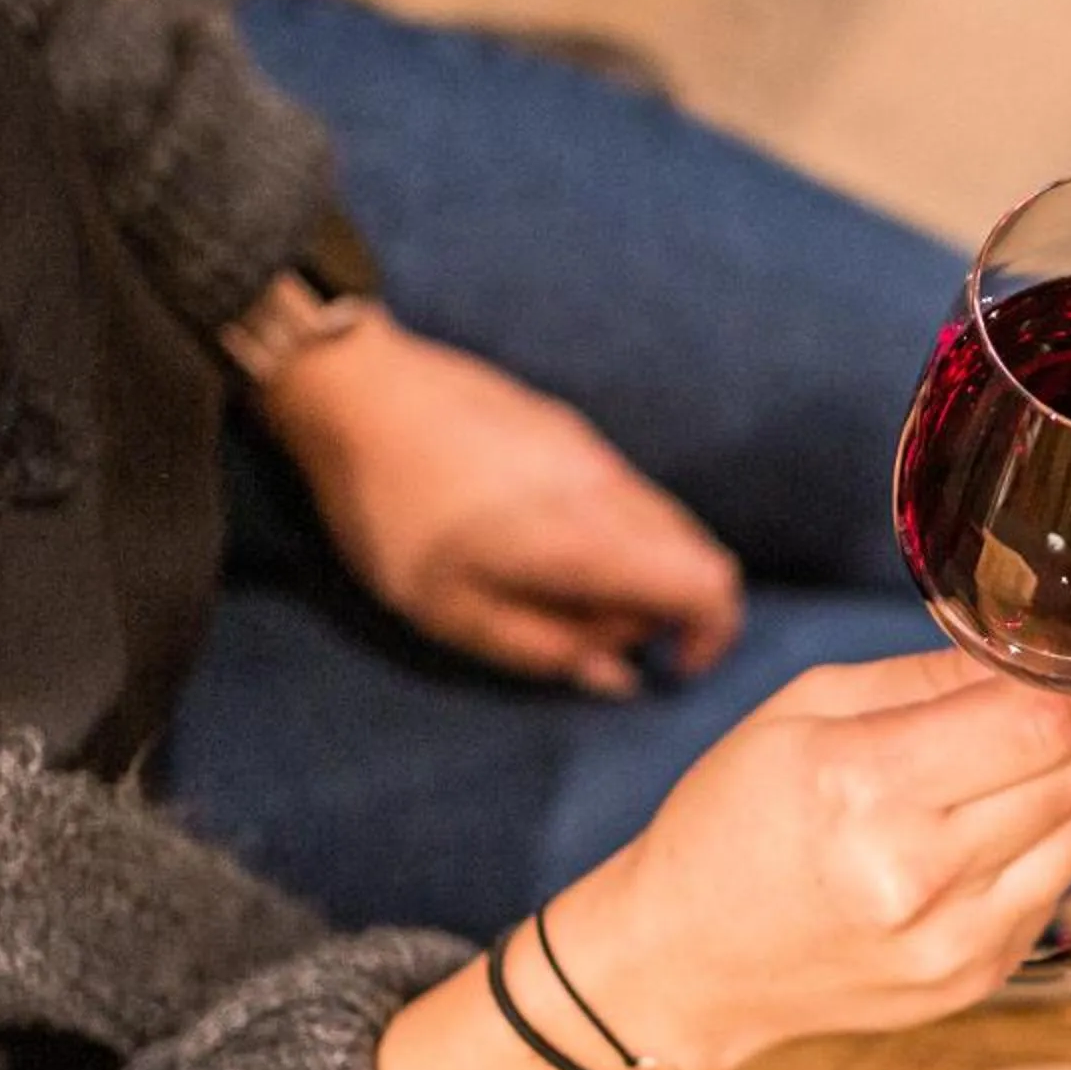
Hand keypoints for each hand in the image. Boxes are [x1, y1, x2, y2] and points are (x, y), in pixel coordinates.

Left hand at [259, 306, 742, 692]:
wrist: (357, 391)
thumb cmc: (392, 510)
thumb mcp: (448, 610)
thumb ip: (542, 651)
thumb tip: (617, 678)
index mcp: (588, 539)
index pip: (710, 584)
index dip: (713, 636)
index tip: (673, 666)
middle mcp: (610, 489)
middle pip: (695, 555)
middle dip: (663, 612)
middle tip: (583, 637)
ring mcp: (593, 452)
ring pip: (660, 524)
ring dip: (633, 573)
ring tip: (548, 591)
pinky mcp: (570, 431)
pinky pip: (625, 495)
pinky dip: (612, 536)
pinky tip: (534, 542)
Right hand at [557, 651, 1070, 1069]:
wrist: (684, 960)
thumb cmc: (731, 822)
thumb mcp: (802, 710)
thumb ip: (924, 676)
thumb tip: (1022, 651)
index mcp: (862, 786)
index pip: (1035, 725)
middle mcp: (917, 872)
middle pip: (1068, 775)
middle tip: (1052, 705)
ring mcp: (951, 939)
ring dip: (1067, 790)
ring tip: (1013, 773)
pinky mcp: (972, 980)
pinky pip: (1058, 891)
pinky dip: (1043, 853)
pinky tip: (984, 840)